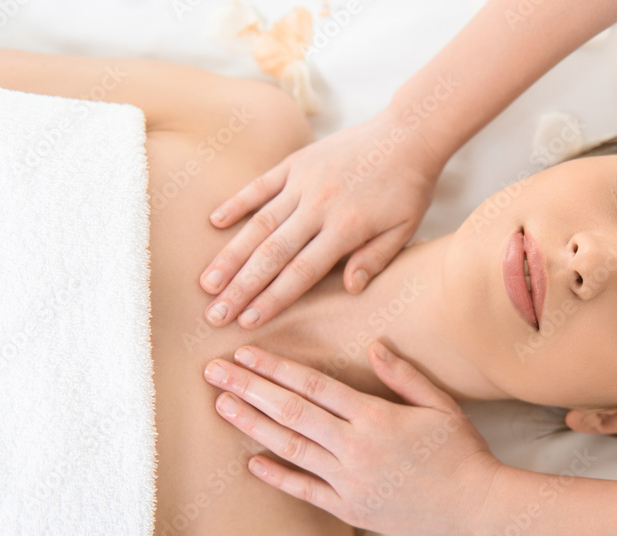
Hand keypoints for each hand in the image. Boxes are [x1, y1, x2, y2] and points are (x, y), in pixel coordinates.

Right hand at [200, 109, 442, 328]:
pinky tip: (214, 222)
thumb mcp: (404, 230)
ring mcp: (303, 182)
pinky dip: (236, 203)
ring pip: (258, 223)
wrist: (407, 134)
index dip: (272, 299)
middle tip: (215, 314)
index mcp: (346, 228)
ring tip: (207, 282)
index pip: (300, 273)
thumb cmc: (408, 188)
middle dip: (240, 287)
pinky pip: (260, 185)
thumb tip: (351, 290)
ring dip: (230, 255)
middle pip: (271, 254)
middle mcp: (318, 206)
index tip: (247, 320)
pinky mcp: (296, 162)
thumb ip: (375, 259)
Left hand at [202, 341, 503, 535]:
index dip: (277, 368)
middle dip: (250, 389)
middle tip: (214, 372)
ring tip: (221, 405)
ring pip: (290, 449)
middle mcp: (356, 448)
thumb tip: (372, 345)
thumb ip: (403, 375)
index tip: (246, 353)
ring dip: (252, 425)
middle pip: (292, 413)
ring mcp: (350, 482)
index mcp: (377, 417)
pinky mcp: (349, 510)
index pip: (315, 386)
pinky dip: (276, 476)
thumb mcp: (440, 404)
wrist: (476, 508)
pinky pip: (305, 491)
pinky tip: (250, 461)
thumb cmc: (462, 451)